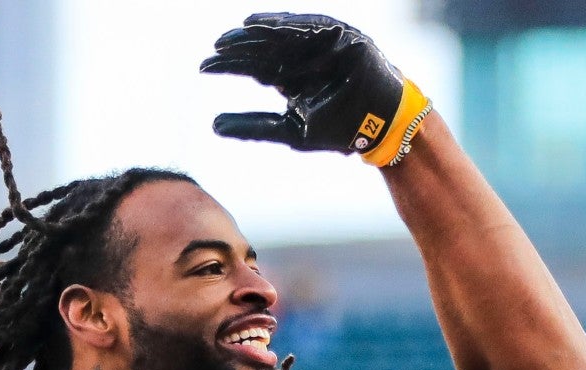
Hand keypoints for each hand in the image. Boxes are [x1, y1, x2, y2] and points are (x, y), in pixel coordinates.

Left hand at [200, 12, 429, 164]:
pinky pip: (309, 25)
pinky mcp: (340, 36)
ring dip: (258, 31)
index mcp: (289, 79)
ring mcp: (320, 46)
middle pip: (263, 48)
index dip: (229, 66)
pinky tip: (263, 23)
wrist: (381, 127)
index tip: (203, 67)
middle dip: (239, 46)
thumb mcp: (289, 130)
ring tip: (236, 31)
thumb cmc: (339, 130)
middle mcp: (301, 59)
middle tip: (215, 47)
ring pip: (282, 34)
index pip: (253, 67)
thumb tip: (213, 126)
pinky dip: (286, 24)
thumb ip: (253, 126)